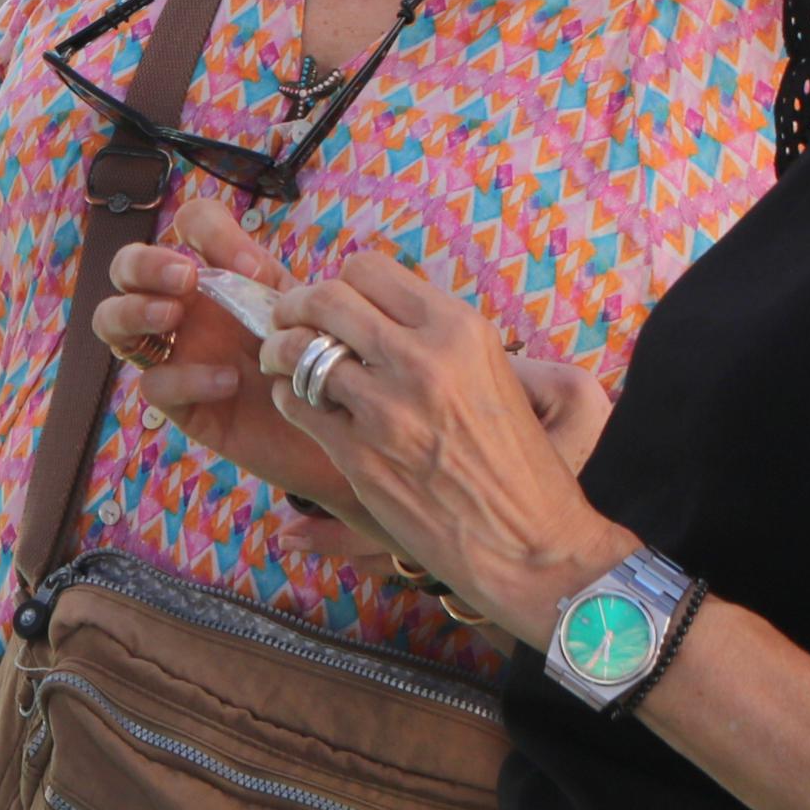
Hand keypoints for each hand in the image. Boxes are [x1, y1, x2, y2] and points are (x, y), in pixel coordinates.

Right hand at [96, 197, 380, 545]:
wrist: (344, 427)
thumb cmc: (326, 360)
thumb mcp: (308, 314)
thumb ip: (278, 287)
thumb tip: (248, 268)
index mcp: (222, 274)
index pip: (190, 226)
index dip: (206, 231)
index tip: (247, 266)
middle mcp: (188, 308)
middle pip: (128, 266)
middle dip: (144, 263)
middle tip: (184, 278)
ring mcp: (177, 353)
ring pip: (113, 321)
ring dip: (134, 310)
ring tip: (172, 316)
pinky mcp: (180, 404)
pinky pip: (153, 384)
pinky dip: (185, 377)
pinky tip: (227, 382)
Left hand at [259, 249, 632, 643]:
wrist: (529, 541)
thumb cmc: (515, 460)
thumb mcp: (491, 372)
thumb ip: (434, 336)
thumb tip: (373, 309)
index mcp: (459, 330)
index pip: (368, 268)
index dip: (341, 283)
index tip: (336, 303)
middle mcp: (422, 360)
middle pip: (323, 298)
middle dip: (297, 306)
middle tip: (290, 320)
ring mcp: (386, 409)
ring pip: (298, 351)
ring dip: (281, 352)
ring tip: (283, 361)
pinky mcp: (359, 455)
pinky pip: (295, 404)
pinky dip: (288, 398)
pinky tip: (302, 404)